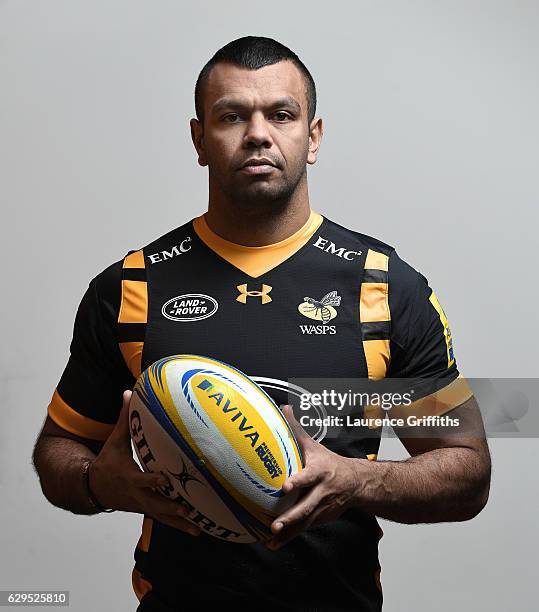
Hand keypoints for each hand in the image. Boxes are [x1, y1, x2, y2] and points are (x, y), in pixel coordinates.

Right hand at [88, 390, 199, 536]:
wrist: (93, 489)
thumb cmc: (108, 461)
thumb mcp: (114, 441)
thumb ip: (123, 418)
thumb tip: (128, 392)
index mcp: (129, 477)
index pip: (141, 480)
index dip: (152, 481)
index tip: (165, 479)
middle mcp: (137, 494)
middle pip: (155, 504)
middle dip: (171, 508)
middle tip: (189, 510)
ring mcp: (142, 505)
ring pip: (162, 517)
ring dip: (179, 523)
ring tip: (198, 528)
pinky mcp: (147, 511)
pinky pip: (165, 520)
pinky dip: (180, 526)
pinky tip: (198, 530)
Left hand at [266, 405, 367, 549]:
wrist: (357, 483)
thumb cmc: (329, 462)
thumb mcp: (315, 445)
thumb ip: (297, 429)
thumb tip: (284, 408)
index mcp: (320, 472)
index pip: (308, 477)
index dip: (298, 481)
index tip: (285, 486)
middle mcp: (321, 492)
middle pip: (306, 506)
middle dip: (291, 517)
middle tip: (274, 525)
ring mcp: (321, 508)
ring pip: (304, 522)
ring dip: (288, 532)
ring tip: (270, 539)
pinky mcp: (319, 519)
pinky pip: (303, 529)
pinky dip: (289, 538)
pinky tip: (273, 545)